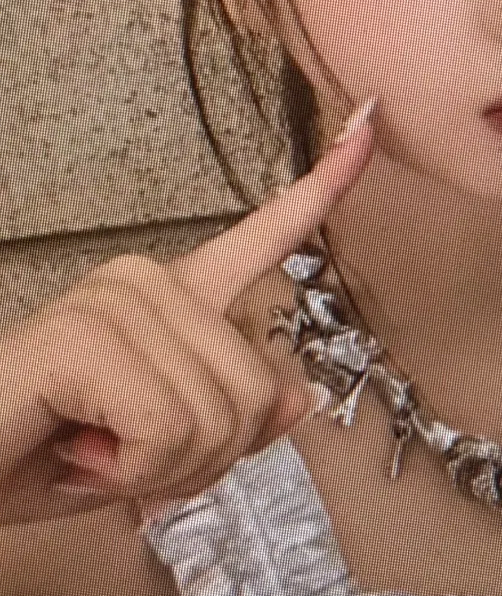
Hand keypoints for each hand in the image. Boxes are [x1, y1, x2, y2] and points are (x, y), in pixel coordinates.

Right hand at [0, 108, 375, 525]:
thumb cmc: (38, 454)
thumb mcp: (156, 453)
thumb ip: (230, 423)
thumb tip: (300, 398)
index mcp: (174, 298)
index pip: (265, 234)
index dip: (325, 185)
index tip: (369, 123)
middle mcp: (151, 281)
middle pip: (259, 388)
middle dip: (202, 458)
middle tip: (124, 458)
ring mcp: (120, 298)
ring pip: (222, 414)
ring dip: (162, 470)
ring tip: (94, 450)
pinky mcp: (88, 334)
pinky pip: (170, 426)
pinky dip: (133, 471)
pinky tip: (79, 451)